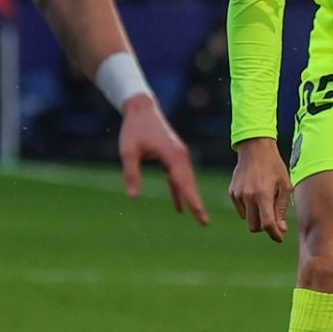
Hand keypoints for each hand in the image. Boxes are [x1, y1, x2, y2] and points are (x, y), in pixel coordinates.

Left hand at [117, 96, 209, 224]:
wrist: (141, 108)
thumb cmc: (134, 129)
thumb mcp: (128, 152)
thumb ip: (131, 174)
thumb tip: (133, 197)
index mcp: (172, 155)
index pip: (183, 182)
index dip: (191, 200)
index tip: (199, 213)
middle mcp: (180, 156)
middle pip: (189, 184)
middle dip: (196, 203)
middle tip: (204, 223)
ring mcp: (179, 155)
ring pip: (186, 181)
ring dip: (191, 198)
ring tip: (198, 217)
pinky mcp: (174, 155)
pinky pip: (179, 177)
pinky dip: (179, 190)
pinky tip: (179, 206)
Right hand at [229, 136, 292, 241]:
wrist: (255, 148)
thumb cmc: (274, 166)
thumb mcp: (285, 186)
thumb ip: (282, 209)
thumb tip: (281, 230)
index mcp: (263, 195)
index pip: (267, 224)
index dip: (274, 235)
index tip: (280, 238)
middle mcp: (248, 196)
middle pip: (254, 227)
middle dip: (264, 227)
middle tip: (274, 219)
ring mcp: (238, 195)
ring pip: (247, 219)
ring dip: (257, 217)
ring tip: (265, 201)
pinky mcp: (232, 192)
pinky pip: (241, 210)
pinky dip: (249, 209)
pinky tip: (256, 195)